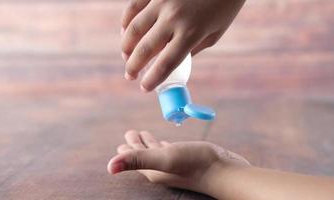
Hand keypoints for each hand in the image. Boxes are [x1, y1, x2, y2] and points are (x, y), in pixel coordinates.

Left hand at [107, 130, 249, 196]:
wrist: (225, 171)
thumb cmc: (195, 164)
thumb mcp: (164, 158)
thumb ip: (138, 160)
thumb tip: (108, 167)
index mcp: (153, 170)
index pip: (135, 158)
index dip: (127, 149)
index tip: (123, 140)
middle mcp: (162, 168)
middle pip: (144, 155)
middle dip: (136, 144)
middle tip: (131, 132)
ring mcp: (175, 164)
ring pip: (157, 152)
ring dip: (149, 143)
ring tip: (144, 135)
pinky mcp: (187, 159)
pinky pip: (170, 150)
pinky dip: (163, 145)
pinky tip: (166, 142)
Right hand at [121, 0, 244, 91]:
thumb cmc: (224, 6)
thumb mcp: (214, 34)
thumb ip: (192, 48)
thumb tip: (172, 60)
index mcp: (191, 32)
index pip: (166, 63)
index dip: (152, 79)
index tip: (144, 88)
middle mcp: (173, 18)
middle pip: (146, 49)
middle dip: (133, 66)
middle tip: (130, 75)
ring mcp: (162, 1)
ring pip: (134, 28)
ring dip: (126, 46)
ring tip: (126, 56)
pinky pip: (133, 7)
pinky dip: (126, 21)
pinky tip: (125, 31)